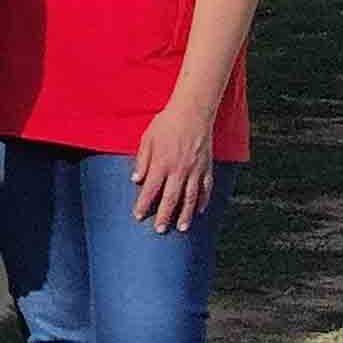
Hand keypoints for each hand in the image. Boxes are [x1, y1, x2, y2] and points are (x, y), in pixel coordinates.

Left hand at [129, 100, 217, 232]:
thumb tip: (135, 181)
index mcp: (161, 163)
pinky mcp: (207, 167)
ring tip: (182, 228)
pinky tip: (199, 211)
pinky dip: (203, 201)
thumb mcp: (146, 140)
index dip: (144, 204)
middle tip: (160, 230)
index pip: (150, 189)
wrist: (192, 113)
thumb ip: (142, 161)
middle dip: (164, 215)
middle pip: (171, 198)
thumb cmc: (165, 124)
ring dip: (186, 214)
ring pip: (191, 197)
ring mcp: (195, 170)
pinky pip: (206, 188)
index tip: (138, 216)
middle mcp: (179, 169)